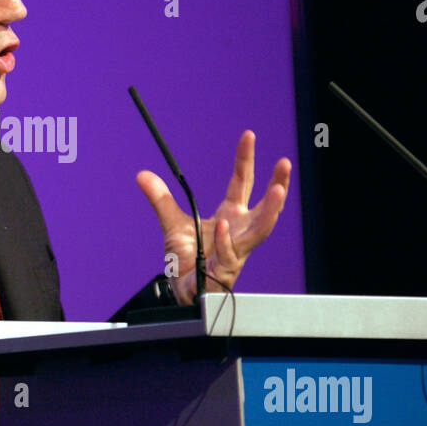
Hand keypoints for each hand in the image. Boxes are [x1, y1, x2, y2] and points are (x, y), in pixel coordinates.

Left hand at [136, 130, 290, 304]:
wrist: (182, 290)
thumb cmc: (187, 260)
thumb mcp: (172, 224)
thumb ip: (161, 200)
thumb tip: (142, 175)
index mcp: (231, 216)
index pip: (242, 183)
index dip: (245, 159)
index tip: (248, 135)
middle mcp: (239, 232)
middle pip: (265, 207)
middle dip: (278, 185)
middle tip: (284, 164)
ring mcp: (236, 252)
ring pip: (259, 232)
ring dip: (269, 212)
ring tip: (278, 192)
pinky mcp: (224, 271)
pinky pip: (228, 254)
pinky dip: (226, 240)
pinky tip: (224, 225)